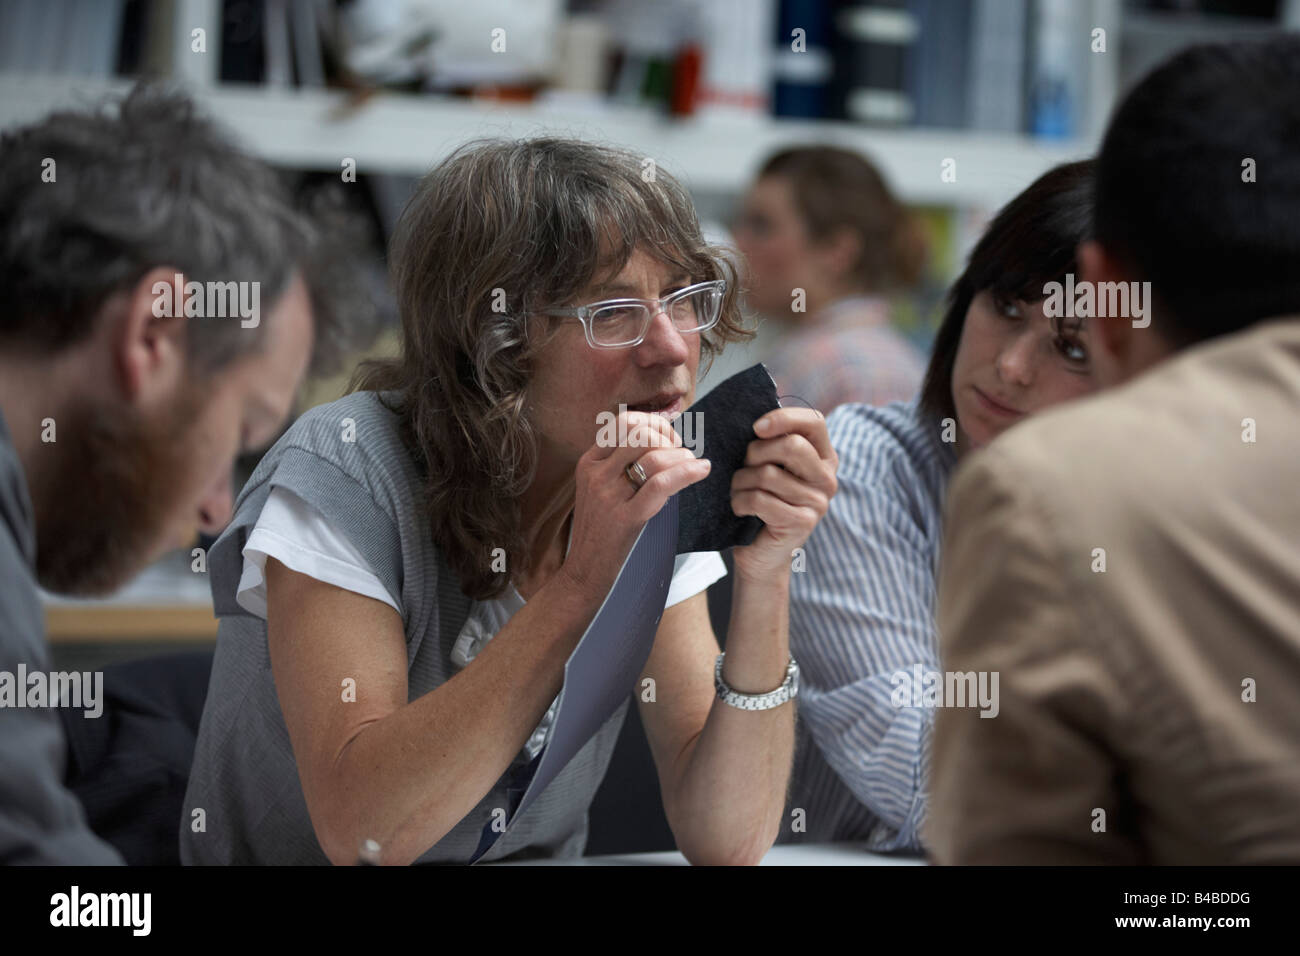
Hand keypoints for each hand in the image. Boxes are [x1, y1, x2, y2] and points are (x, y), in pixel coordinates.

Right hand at [559, 410, 710, 603]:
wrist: (585, 571)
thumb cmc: (602, 530)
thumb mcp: (601, 489)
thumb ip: (621, 464)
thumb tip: (663, 438)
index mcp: (589, 462)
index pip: (624, 422)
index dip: (654, 423)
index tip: (669, 438)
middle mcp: (596, 474)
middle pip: (640, 433)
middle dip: (669, 437)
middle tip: (681, 452)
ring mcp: (608, 496)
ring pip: (653, 456)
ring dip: (681, 456)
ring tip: (692, 464)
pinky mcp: (625, 518)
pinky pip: (662, 483)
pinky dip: (688, 472)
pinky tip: (701, 470)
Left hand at [730, 407, 837, 580]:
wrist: (761, 553)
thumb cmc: (760, 501)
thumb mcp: (769, 464)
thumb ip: (770, 441)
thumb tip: (755, 418)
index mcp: (824, 456)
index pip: (814, 421)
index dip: (783, 418)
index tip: (756, 428)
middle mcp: (827, 477)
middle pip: (792, 446)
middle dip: (756, 453)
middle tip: (745, 466)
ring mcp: (818, 502)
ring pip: (769, 474)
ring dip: (741, 481)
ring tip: (739, 490)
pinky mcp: (803, 522)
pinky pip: (761, 499)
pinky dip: (740, 501)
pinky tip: (740, 508)